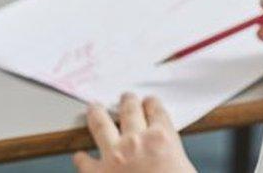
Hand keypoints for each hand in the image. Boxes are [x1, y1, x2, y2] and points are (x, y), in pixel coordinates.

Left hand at [74, 93, 194, 172]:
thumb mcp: (183, 167)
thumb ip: (172, 154)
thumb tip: (167, 156)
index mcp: (162, 138)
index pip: (156, 110)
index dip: (152, 104)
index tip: (149, 102)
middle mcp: (136, 140)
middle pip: (130, 110)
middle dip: (127, 101)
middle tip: (126, 97)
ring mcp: (114, 155)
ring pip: (101, 125)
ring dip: (96, 113)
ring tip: (94, 108)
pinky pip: (84, 161)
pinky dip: (81, 158)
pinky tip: (79, 155)